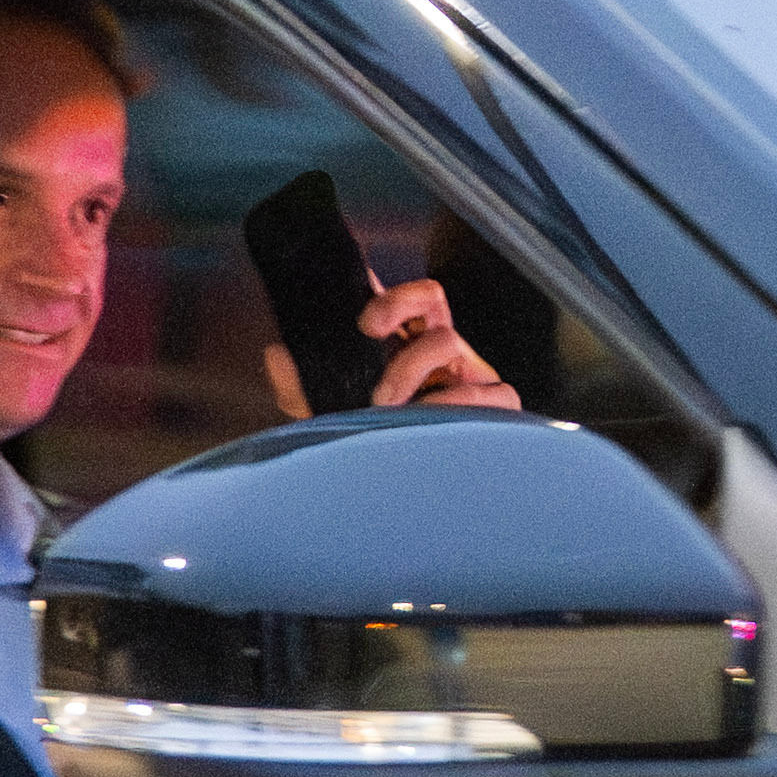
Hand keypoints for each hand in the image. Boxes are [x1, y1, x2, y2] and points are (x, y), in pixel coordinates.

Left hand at [262, 275, 519, 418]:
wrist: (384, 481)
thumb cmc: (361, 428)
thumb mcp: (324, 401)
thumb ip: (298, 378)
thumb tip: (278, 356)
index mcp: (404, 335)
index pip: (417, 296)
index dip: (396, 302)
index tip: (366, 325)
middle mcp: (438, 348)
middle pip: (437, 314)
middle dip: (405, 353)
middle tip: (378, 391)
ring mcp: (467, 374)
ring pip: (456, 350)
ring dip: (424, 383)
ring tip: (402, 416)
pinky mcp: (491, 406)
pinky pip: (498, 395)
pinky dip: (467, 407)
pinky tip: (436, 427)